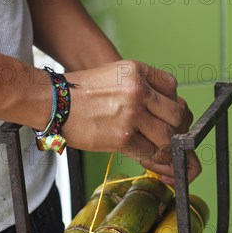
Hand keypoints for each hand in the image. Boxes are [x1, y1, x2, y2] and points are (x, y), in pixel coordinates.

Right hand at [63, 60, 200, 181]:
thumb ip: (139, 87)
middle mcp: (138, 90)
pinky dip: (154, 160)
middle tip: (172, 138)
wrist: (54, 102)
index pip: (172, 88)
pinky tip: (151, 160)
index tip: (170, 116)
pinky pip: (150, 152)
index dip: (174, 104)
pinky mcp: (123, 137)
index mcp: (137, 72)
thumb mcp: (114, 75)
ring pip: (168, 137)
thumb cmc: (80, 92)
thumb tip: (162, 112)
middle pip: (176, 114)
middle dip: (177, 129)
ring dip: (167, 148)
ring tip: (160, 151)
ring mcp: (132, 114)